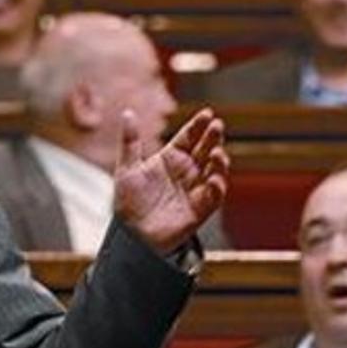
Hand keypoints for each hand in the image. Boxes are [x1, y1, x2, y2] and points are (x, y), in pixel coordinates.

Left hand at [114, 107, 229, 253]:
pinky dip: (217, 186)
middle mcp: (186, 172)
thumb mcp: (127, 169)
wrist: (130, 235)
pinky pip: (214, 196)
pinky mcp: (199, 209)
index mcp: (170, 159)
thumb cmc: (129, 203)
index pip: (188, 137)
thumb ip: (130, 141)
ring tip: (216, 152)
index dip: (197, 125)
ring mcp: (194, 189)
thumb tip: (127, 112)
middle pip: (205, 149)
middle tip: (216, 126)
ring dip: (219, 161)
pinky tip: (214, 178)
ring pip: (214, 170)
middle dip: (212, 137)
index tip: (206, 113)